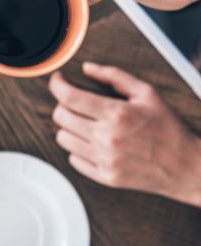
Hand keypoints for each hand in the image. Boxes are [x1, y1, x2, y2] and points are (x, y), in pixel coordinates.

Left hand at [50, 63, 200, 206]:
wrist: (187, 167)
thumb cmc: (167, 127)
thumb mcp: (146, 93)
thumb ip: (114, 76)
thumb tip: (86, 68)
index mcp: (116, 114)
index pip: (69, 97)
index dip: (57, 84)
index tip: (58, 80)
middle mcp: (107, 138)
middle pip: (60, 116)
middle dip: (63, 104)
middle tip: (75, 102)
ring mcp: (105, 160)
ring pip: (62, 138)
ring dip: (69, 127)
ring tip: (85, 122)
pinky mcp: (106, 178)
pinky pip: (73, 160)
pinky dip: (78, 149)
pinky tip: (92, 142)